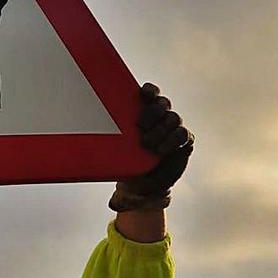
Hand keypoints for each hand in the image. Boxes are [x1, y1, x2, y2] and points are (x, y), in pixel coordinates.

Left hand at [109, 83, 193, 211]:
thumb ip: (111, 132)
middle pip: (163, 102)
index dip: (149, 90)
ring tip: (146, 145)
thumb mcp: (115, 145)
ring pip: (173, 118)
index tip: (142, 95)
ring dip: (160, 130)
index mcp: (144, 111)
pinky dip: (171, 141)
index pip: (150, 92)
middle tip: (140, 126)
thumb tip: (93, 122)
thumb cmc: (125, 162)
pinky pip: (182, 134)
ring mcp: (173, 128)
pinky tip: (160, 151)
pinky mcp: (184, 141)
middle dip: (152, 112)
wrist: (141, 186)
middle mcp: (160, 116)